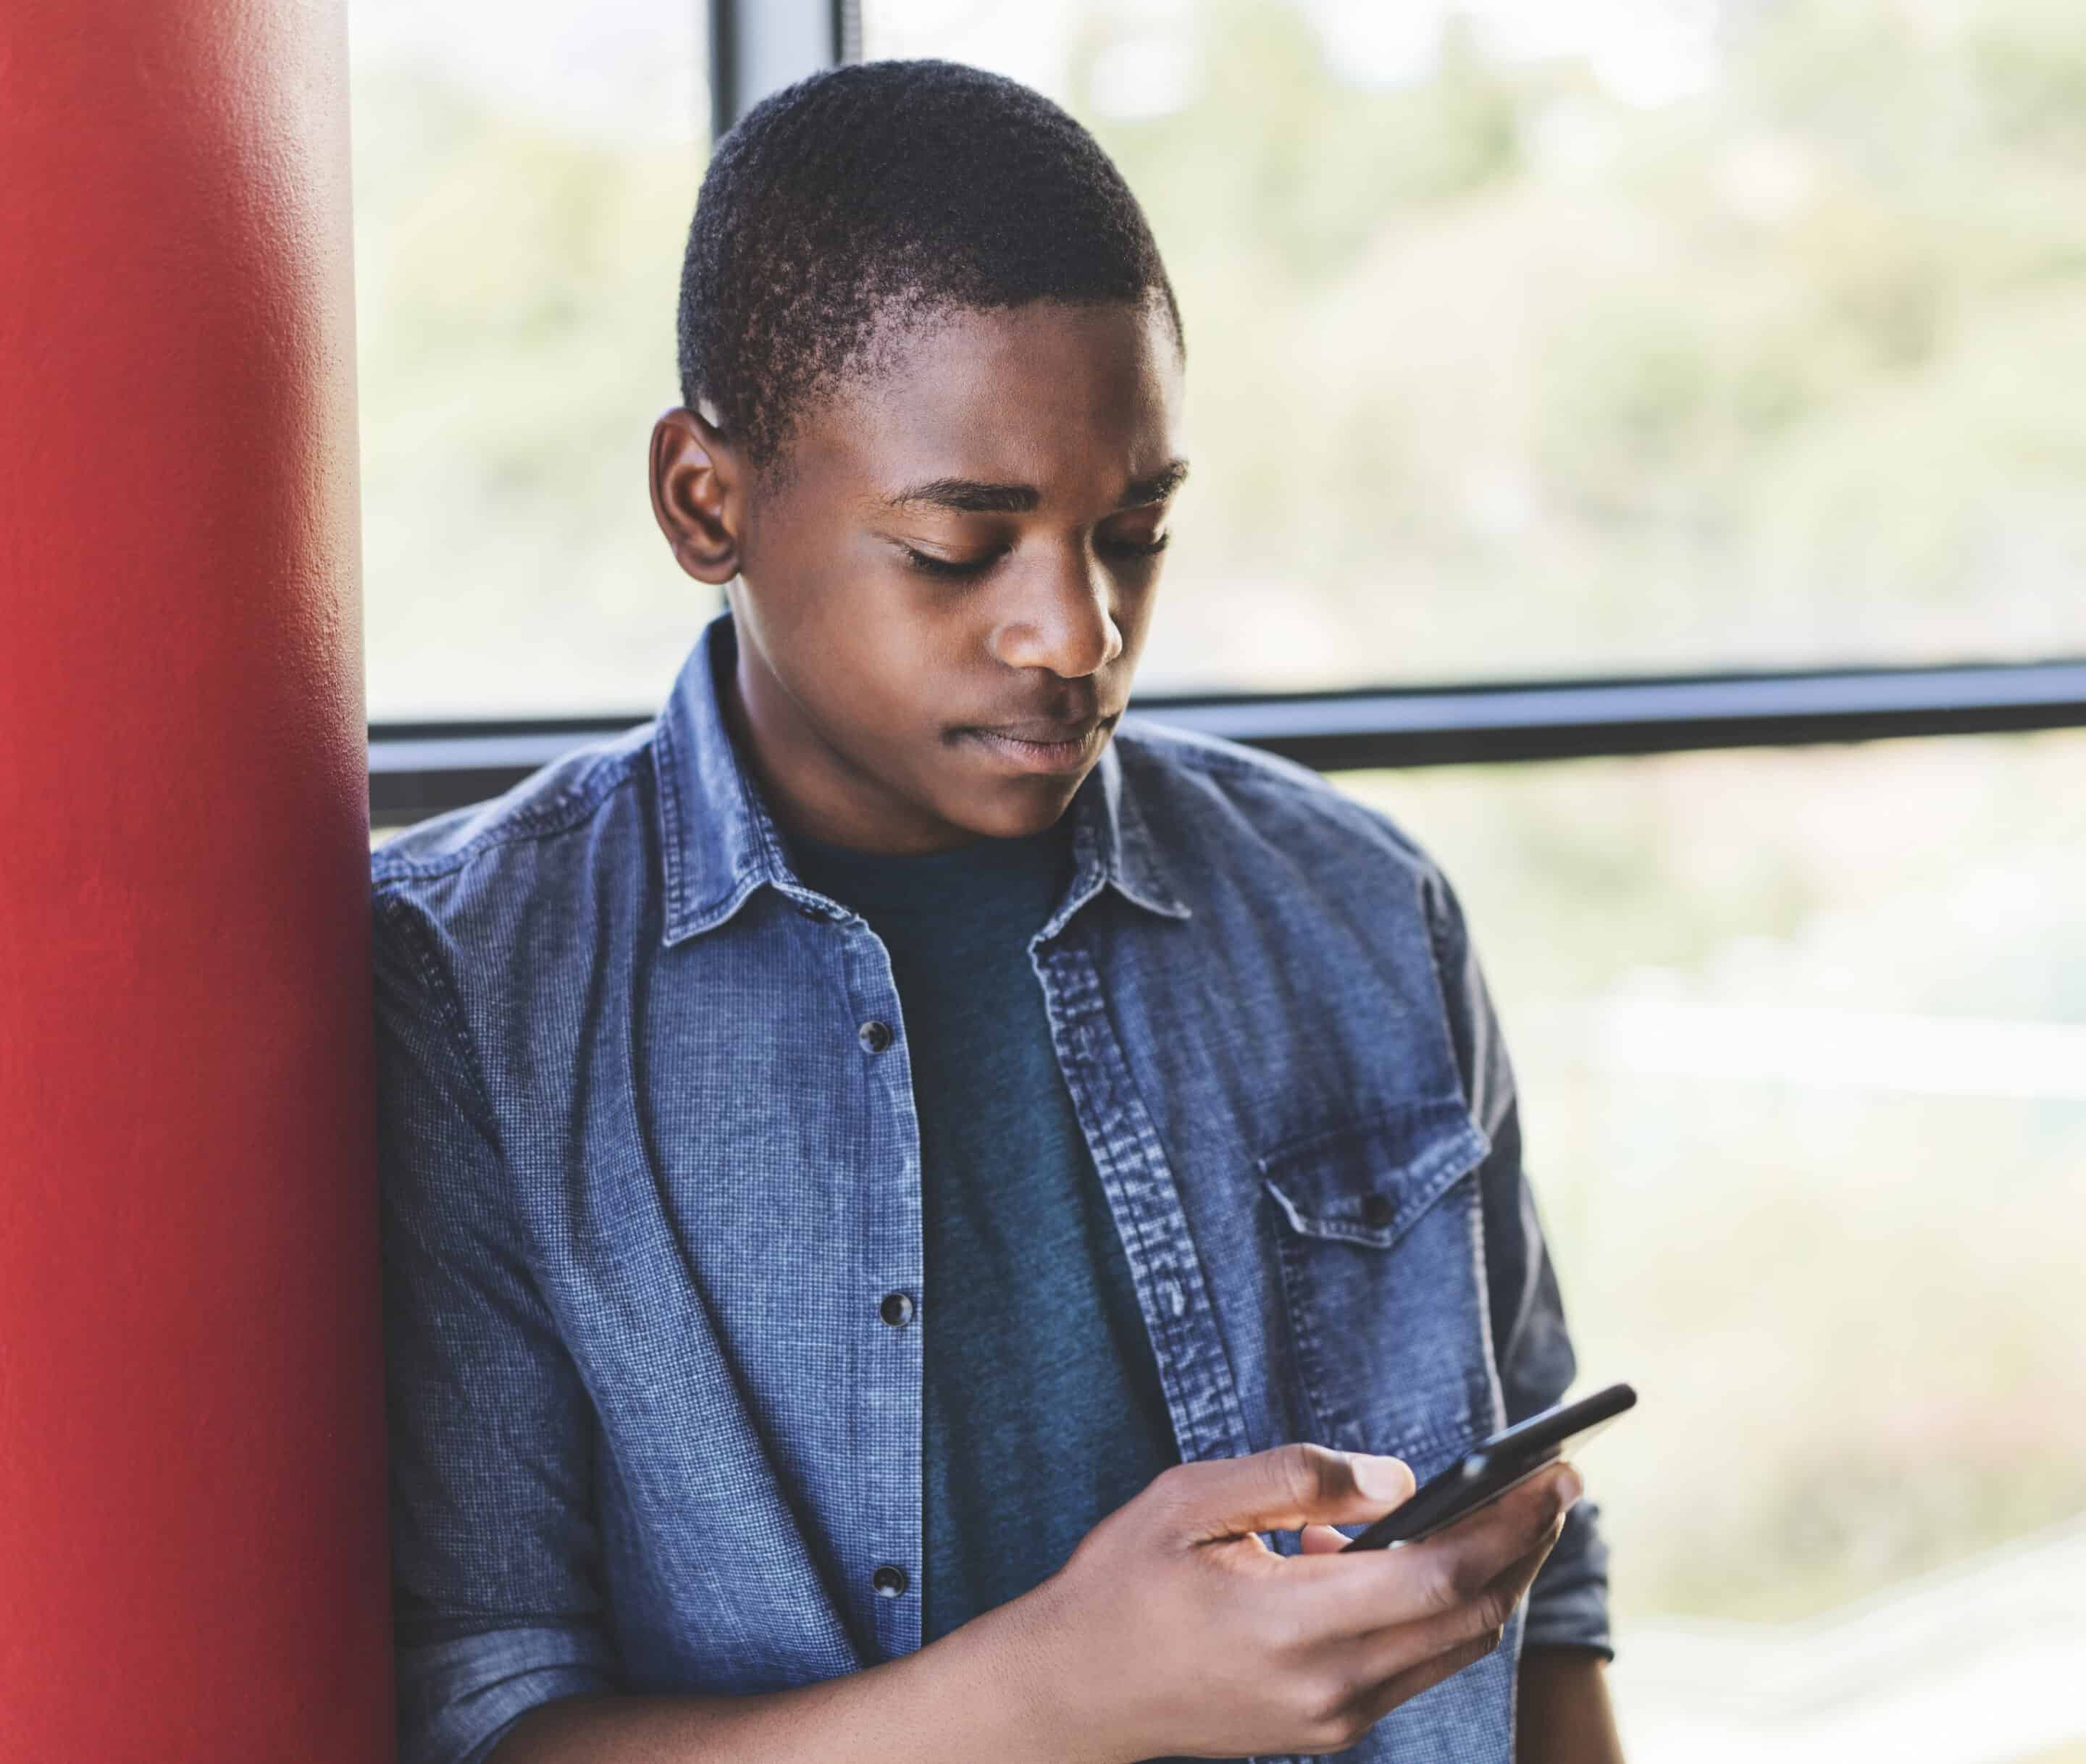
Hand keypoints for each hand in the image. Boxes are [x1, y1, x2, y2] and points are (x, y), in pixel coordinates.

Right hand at [1021, 1442, 1581, 1761]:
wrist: (1074, 1693)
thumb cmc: (1123, 1582)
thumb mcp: (1189, 1500)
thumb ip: (1294, 1479)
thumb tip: (1399, 1478)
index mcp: (1293, 1624)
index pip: (1442, 1574)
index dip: (1512, 1523)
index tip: (1555, 1473)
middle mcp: (1330, 1686)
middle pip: (1470, 1616)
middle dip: (1525, 1547)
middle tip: (1556, 1484)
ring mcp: (1334, 1717)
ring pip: (1454, 1646)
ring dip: (1494, 1579)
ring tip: (1507, 1512)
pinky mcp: (1329, 1728)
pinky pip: (1416, 1664)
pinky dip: (1441, 1609)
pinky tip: (1410, 1556)